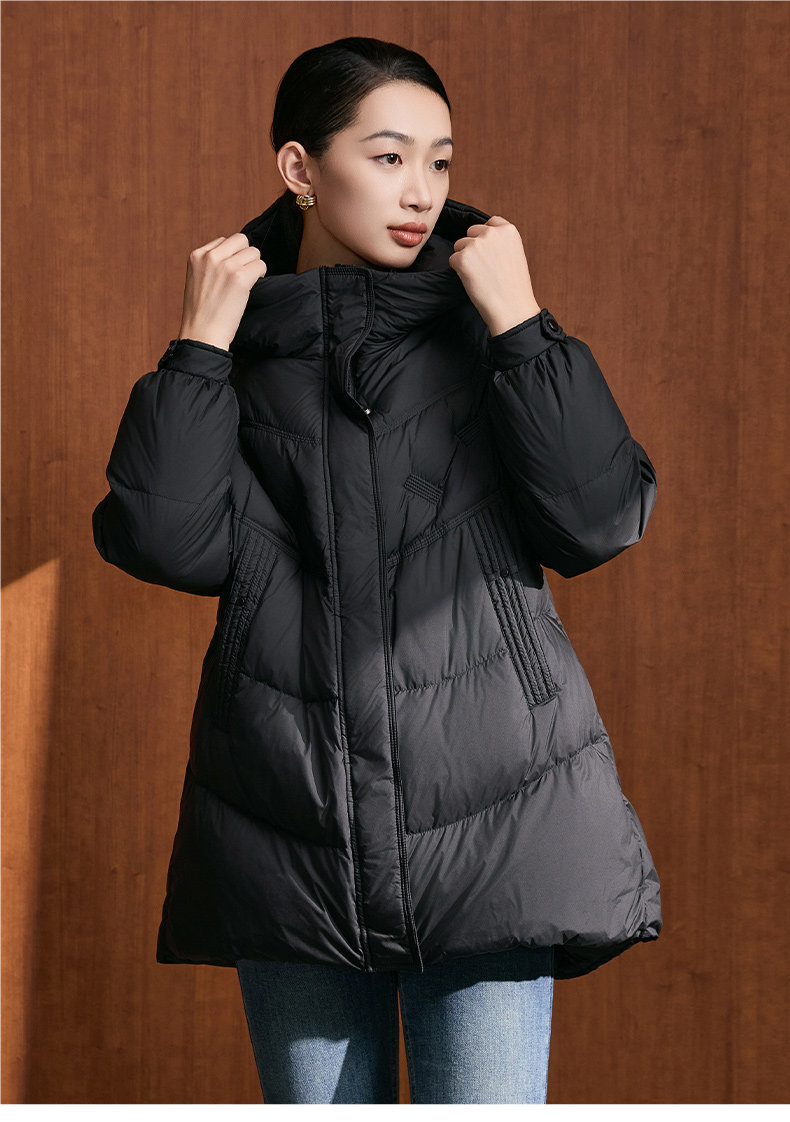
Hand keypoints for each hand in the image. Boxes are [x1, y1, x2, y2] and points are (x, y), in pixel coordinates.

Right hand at [178, 233, 267, 350]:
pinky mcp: (240, 278)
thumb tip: (235, 256)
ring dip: (255, 266)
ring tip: (248, 282)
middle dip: (246, 255)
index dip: (232, 256)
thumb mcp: (197, 280)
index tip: (231, 272)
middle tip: (244, 274)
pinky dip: (261, 275)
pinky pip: (261, 265)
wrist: (202, 333)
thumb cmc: (201, 313)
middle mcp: (210, 257)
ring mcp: (226, 266)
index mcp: (196, 255)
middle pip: (241, 240)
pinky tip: (253, 286)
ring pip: (253, 252)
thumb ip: (211, 265)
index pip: (224, 241)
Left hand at [448, 215, 540, 335]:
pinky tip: (472, 281)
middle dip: (473, 247)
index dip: (486, 238)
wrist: (512, 308)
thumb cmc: (514, 287)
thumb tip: (482, 240)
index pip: (490, 223)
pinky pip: (452, 260)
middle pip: (472, 232)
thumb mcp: (515, 255)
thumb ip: (500, 243)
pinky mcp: (463, 258)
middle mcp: (492, 233)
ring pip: (460, 245)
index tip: (488, 252)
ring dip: (464, 259)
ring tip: (479, 276)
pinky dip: (458, 271)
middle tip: (483, 268)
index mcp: (508, 230)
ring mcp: (476, 244)